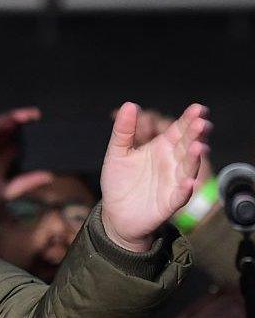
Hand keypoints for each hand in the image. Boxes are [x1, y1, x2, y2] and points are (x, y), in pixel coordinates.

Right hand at [0, 107, 53, 218]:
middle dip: (23, 123)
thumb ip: (26, 183)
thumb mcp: (8, 191)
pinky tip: (10, 120)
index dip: (31, 135)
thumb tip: (49, 176)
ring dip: (12, 119)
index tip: (46, 130)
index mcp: (2, 161)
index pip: (18, 143)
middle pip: (9, 132)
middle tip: (38, 116)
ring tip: (28, 115)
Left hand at [101, 102, 211, 250]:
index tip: (198, 108)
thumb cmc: (119, 180)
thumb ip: (124, 130)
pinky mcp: (170, 202)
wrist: (116, 213)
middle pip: (187, 146)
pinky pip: (180, 195)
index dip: (188, 120)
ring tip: (198, 147)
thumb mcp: (117, 153)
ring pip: (188, 168)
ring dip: (194, 158)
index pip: (179, 130)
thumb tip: (129, 105)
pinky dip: (185, 189)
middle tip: (201, 123)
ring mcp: (174, 182)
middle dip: (196, 135)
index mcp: (161, 147)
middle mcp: (172, 163)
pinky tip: (188, 182)